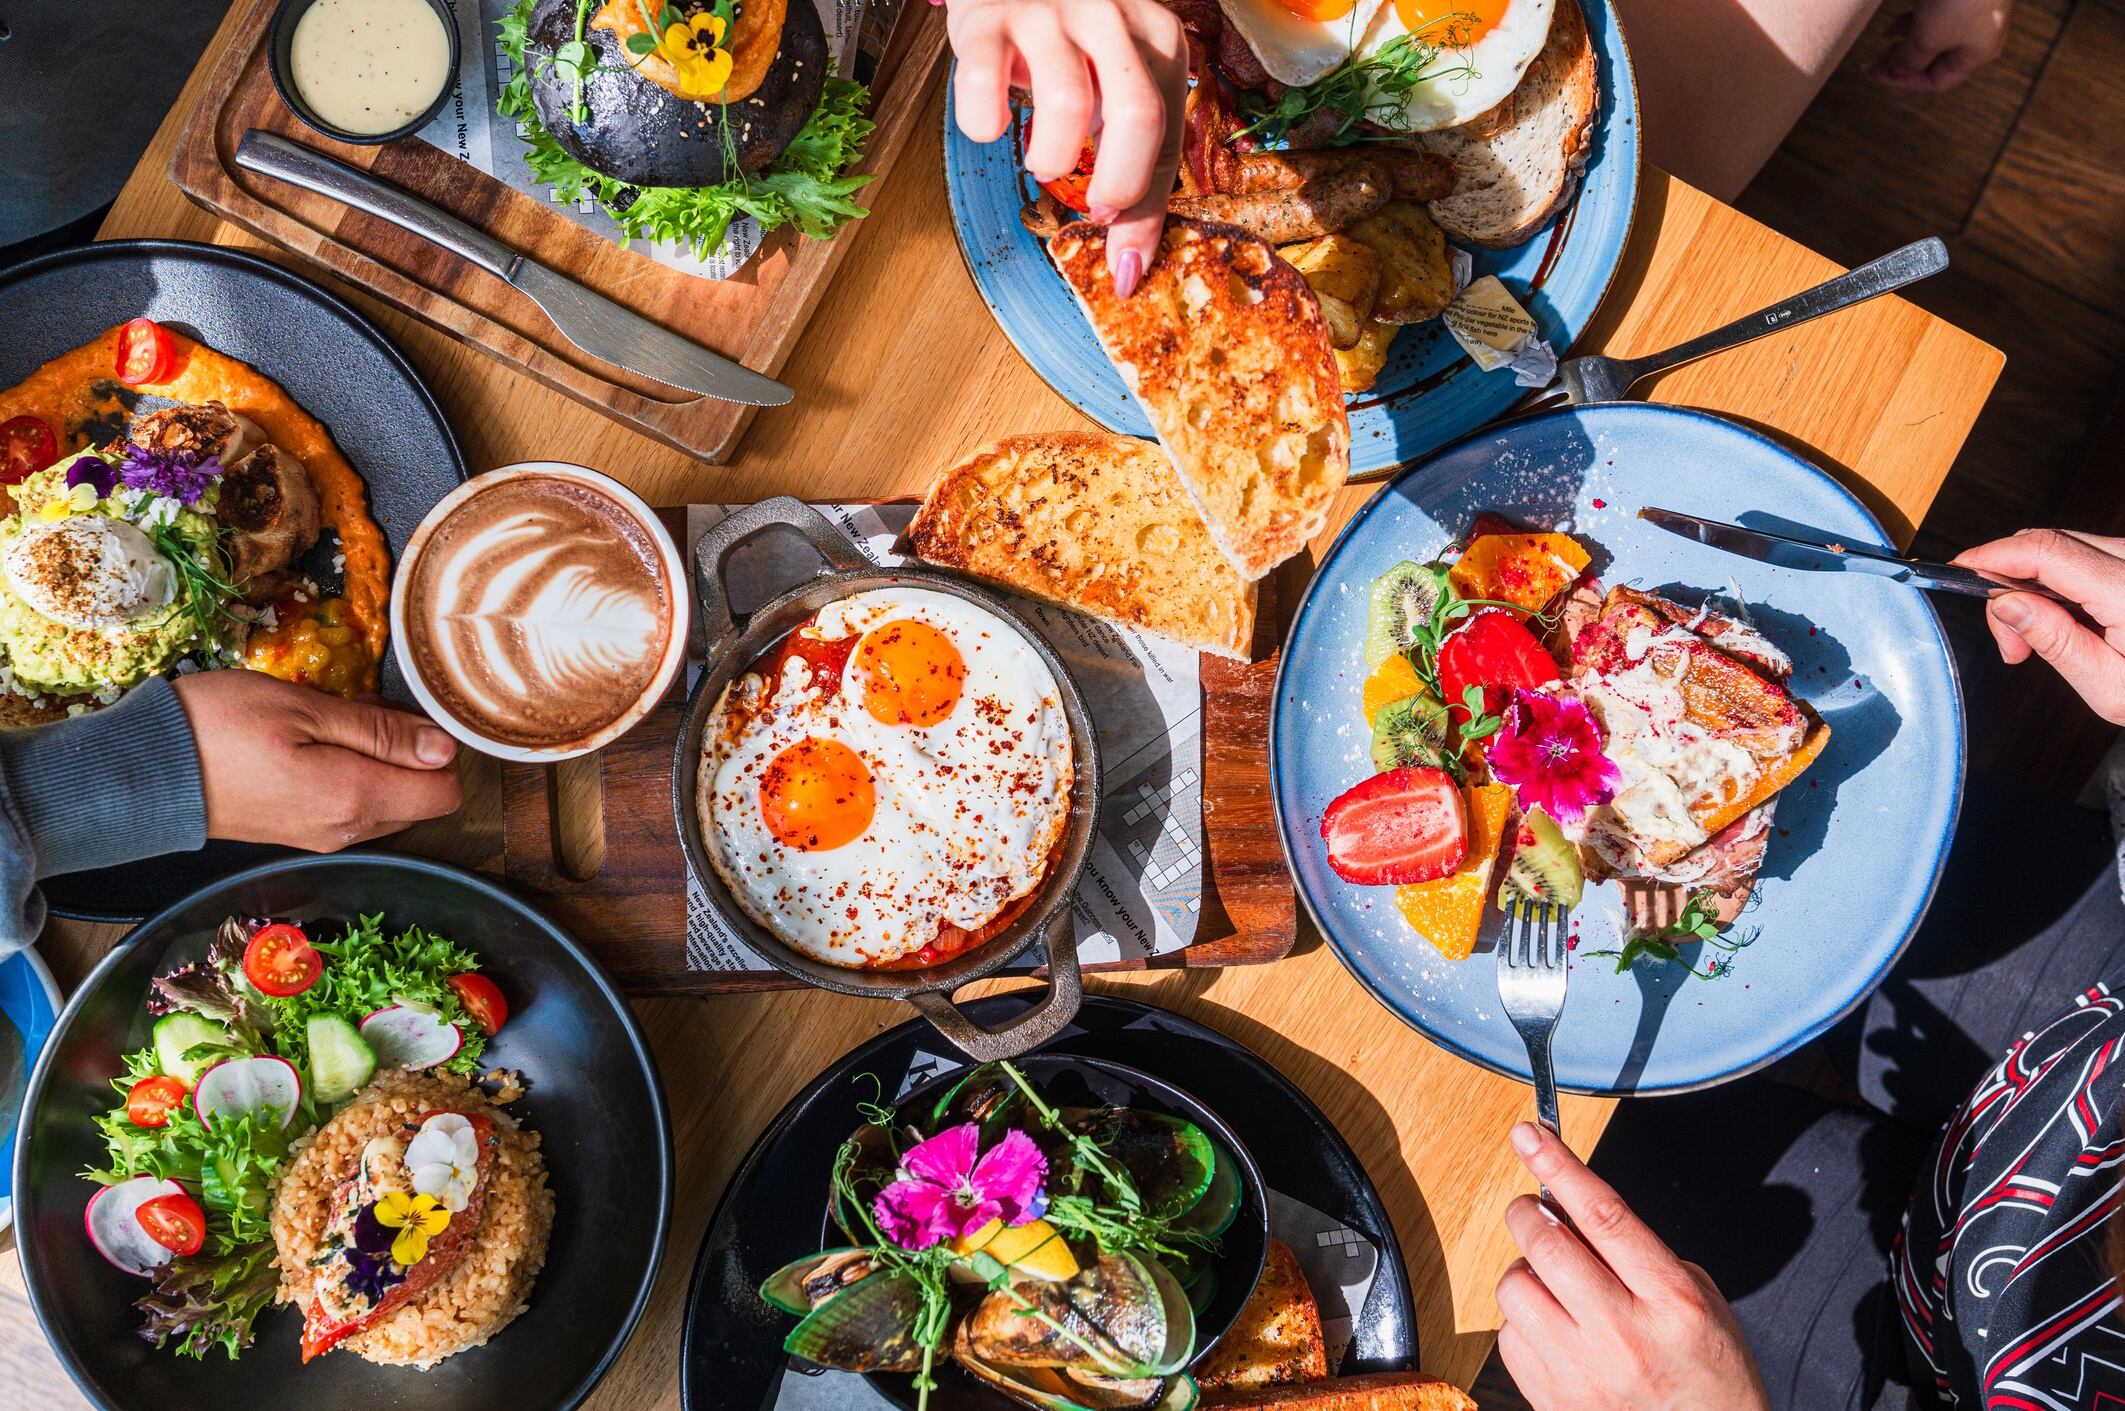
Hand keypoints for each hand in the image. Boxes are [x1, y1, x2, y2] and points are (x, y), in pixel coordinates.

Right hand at [173, 670, 461, 850]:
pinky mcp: (302, 833)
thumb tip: (445, 748)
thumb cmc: (218, 728)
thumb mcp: (305, 708)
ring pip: (388, 802)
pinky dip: (353, 774)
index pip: (446, 793)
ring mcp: (323, 837)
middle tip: (365, 708)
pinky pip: (353, 807)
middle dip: (411, 753)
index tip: (413, 714)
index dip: (443, 751)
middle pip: (421, 799)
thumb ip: (381, 732)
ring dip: (380, 761)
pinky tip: (318, 741)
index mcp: (355, 799)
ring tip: (334, 719)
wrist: (142, 772)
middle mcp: (347, 830)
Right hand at [945, 0, 1187, 295]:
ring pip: (1066, 100)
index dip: (1145, 207)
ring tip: (1042, 162)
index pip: (1166, 137)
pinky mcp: (989, 16)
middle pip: (1137, 115)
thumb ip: (1132, 165)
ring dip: (1052, 156)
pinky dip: (983, 121)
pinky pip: (984, 80)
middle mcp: (1113, 19)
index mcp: (1158, 41)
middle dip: (1117, 186)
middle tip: (1093, 209)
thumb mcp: (1114, 90)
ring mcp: (1051, 13)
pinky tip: (991, 126)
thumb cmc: (1069, 44)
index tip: (1123, 258)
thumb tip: (1129, 267)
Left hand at [1495, 1123, 1768, 1410]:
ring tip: (1556, 1285)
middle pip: (1545, 1242)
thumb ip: (1640, 1253)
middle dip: (1529, 1211)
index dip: (1560, 1166)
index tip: (1531, 1135)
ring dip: (1526, 1270)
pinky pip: (1507, 1335)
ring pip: (1514, 1286)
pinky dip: (1523, 1320)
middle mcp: (1622, 1334)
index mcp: (1670, 1300)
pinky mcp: (1551, 1398)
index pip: (1602, 1214)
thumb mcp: (1700, 1300)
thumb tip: (1574, 1208)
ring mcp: (1582, 1370)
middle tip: (1537, 1211)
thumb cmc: (1711, 1376)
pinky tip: (1555, 1329)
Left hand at [1869, 0, 2013, 90]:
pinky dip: (1914, 18)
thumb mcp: (1926, 40)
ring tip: (1885, 36)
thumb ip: (1907, 60)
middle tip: (1874, 59)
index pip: (1936, 82)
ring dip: (1906, 38)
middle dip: (1903, 59)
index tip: (1876, 71)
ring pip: (1932, 34)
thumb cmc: (1958, 0)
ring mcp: (1970, 11)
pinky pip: (1935, 13)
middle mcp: (1977, 34)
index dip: (1903, 80)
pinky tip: (1895, 20)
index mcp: (1976, 53)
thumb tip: (1896, 65)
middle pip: (1933, 58)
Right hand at [1954, 529, 2124, 722]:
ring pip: (2063, 547)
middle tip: (2011, 642)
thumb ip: (2053, 640)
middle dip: (2009, 583)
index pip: (2045, 551)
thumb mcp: (2108, 687)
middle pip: (2048, 543)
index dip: (1993, 555)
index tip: (1959, 571)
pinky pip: (2085, 555)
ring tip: (2038, 638)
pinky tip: (2064, 620)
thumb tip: (2003, 602)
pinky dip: (2059, 582)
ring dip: (2034, 585)